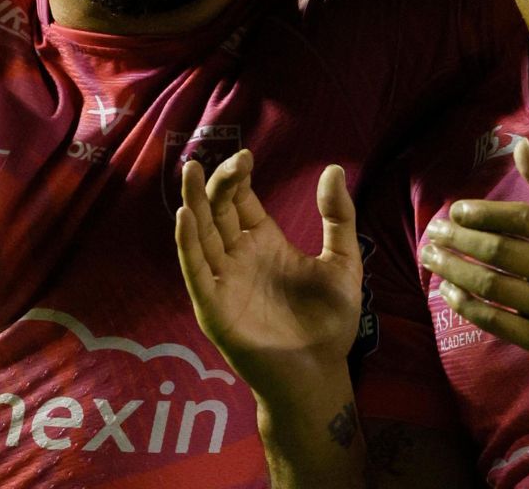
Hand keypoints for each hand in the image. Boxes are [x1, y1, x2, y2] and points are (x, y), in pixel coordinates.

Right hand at [174, 150, 364, 395]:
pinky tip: (185, 216)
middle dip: (218, 183)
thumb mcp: (343, 262)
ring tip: (190, 171)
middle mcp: (237, 256)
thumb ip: (338, 217)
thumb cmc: (330, 321)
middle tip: (227, 160)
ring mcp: (222, 279)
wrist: (318, 373)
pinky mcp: (212, 305)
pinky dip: (188, 243)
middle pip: (217, 210)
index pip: (240, 200)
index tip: (246, 156)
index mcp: (264, 242)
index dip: (238, 176)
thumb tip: (334, 168)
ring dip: (193, 203)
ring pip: (200, 233)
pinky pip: (195, 269)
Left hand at [420, 142, 528, 384]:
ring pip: (495, 287)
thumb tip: (519, 147)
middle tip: (432, 232)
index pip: (524, 220)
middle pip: (503, 253)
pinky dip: (467, 306)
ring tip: (431, 258)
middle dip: (460, 240)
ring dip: (455, 271)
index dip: (485, 213)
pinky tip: (448, 292)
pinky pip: (497, 322)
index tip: (456, 210)